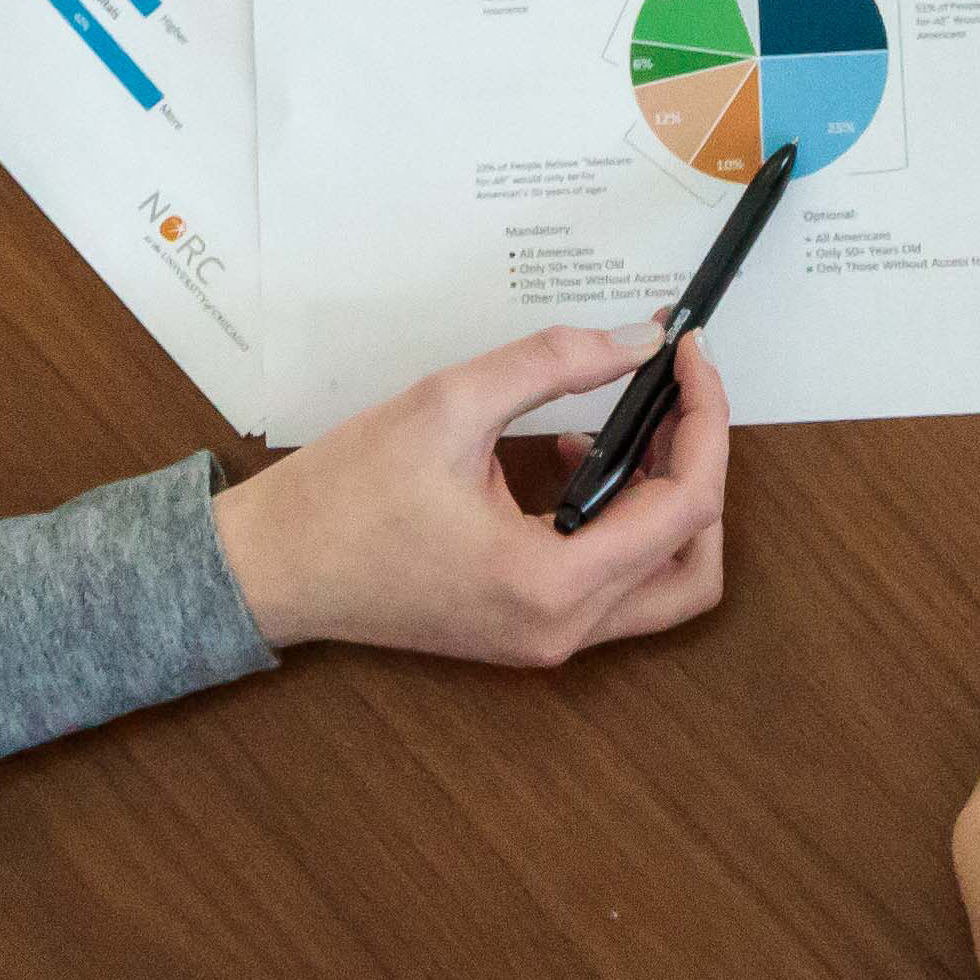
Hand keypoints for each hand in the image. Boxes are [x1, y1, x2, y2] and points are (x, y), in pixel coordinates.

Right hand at [215, 327, 727, 664]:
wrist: (274, 568)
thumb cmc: (344, 495)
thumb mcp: (448, 403)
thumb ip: (554, 364)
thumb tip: (637, 339)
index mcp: (551, 583)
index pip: (684, 506)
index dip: (704, 419)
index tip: (689, 356)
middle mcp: (562, 628)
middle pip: (694, 560)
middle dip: (700, 469)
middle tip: (674, 396)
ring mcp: (546, 639)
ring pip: (664, 583)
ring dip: (667, 503)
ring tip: (629, 425)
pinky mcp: (528, 630)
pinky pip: (612, 585)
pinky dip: (621, 523)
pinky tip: (569, 457)